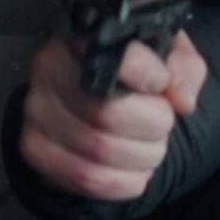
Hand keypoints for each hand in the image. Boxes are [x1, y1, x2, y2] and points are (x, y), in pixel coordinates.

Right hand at [18, 32, 206, 201]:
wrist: (93, 103)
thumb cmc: (132, 76)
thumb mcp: (165, 57)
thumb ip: (182, 69)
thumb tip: (181, 98)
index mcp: (80, 38)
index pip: (109, 55)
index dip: (146, 75)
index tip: (163, 84)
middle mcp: (49, 70)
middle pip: (107, 113)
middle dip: (152, 126)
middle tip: (163, 123)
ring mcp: (37, 112)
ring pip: (99, 150)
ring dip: (141, 157)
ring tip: (151, 148)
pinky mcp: (36, 149)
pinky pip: (87, 178)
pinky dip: (124, 182)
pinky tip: (134, 171)